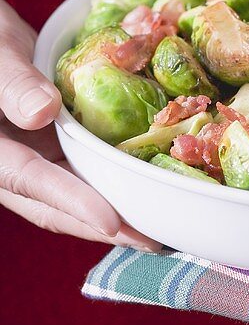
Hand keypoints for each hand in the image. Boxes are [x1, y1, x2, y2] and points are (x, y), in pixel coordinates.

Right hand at [0, 0, 159, 248]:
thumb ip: (13, 82)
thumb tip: (42, 114)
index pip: (26, 178)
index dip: (69, 201)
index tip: (110, 222)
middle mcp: (6, 159)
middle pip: (51, 204)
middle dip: (102, 226)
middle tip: (152, 242)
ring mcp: (29, 154)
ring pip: (69, 191)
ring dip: (111, 210)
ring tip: (158, 228)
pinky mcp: (49, 144)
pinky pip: (80, 168)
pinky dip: (111, 179)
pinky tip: (147, 185)